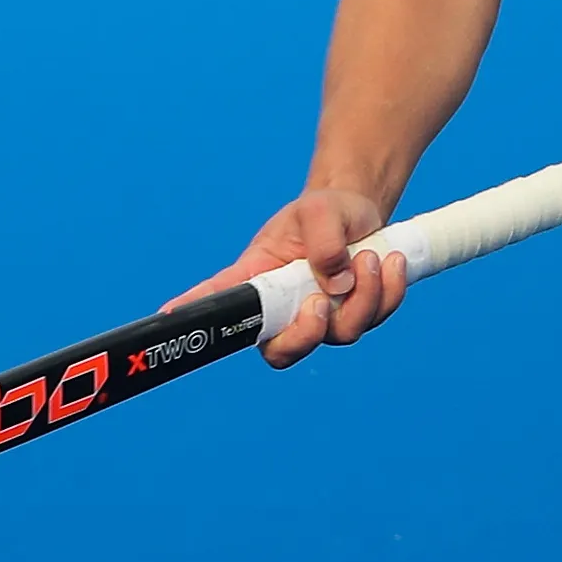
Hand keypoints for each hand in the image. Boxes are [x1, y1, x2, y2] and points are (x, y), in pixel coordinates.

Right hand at [164, 187, 405, 367]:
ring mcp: (320, 317)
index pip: (220, 302)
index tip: (170, 319)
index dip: (197, 316)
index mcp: (258, 279)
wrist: (359, 212)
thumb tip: (334, 286)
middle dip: (307, 336)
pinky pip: (373, 319)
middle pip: (281, 351)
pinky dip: (389, 293)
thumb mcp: (320, 209)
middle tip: (324, 301)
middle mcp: (284, 307)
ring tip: (373, 256)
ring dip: (365, 298)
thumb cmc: (326, 209)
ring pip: (339, 334)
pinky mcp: (353, 316)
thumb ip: (323, 241)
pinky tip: (392, 262)